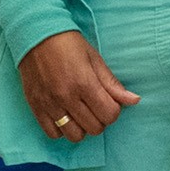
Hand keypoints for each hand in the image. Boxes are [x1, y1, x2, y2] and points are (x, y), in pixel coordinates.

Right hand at [18, 29, 137, 141]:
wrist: (35, 34)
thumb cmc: (68, 44)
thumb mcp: (94, 59)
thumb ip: (112, 84)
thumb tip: (134, 100)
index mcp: (84, 83)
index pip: (109, 115)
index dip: (113, 110)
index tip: (108, 101)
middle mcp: (66, 97)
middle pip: (94, 128)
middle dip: (100, 119)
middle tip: (94, 106)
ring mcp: (49, 103)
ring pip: (74, 135)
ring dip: (81, 127)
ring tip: (79, 113)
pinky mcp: (35, 106)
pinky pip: (52, 133)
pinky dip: (61, 129)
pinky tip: (64, 115)